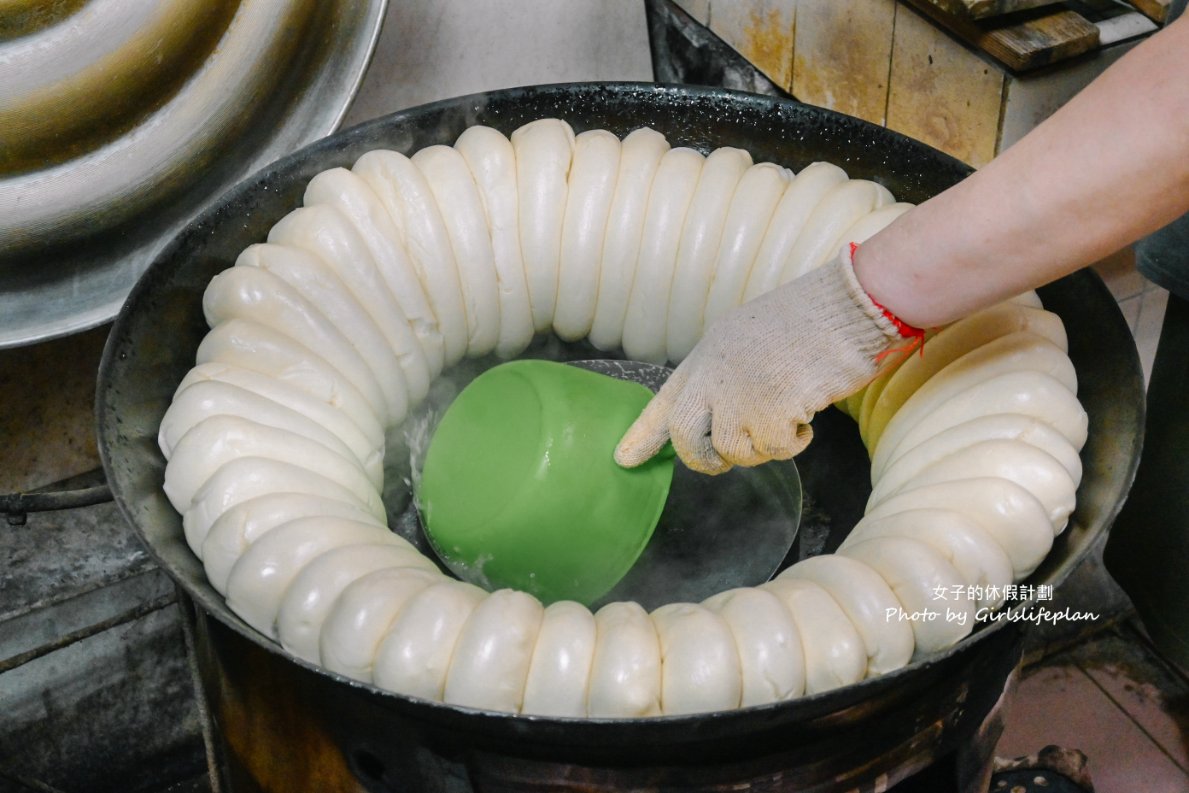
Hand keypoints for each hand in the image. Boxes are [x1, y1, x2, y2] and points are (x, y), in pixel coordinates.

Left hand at [615, 250, 903, 473]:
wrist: (846, 304)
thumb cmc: (810, 320)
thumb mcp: (751, 339)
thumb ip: (728, 374)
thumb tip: (719, 421)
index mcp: (707, 355)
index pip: (666, 401)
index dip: (644, 434)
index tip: (624, 459)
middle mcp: (714, 375)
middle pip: (687, 438)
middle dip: (701, 461)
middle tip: (721, 465)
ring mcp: (740, 393)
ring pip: (733, 450)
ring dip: (761, 447)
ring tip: (787, 419)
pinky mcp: (770, 409)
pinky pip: (773, 450)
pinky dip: (793, 444)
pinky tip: (807, 418)